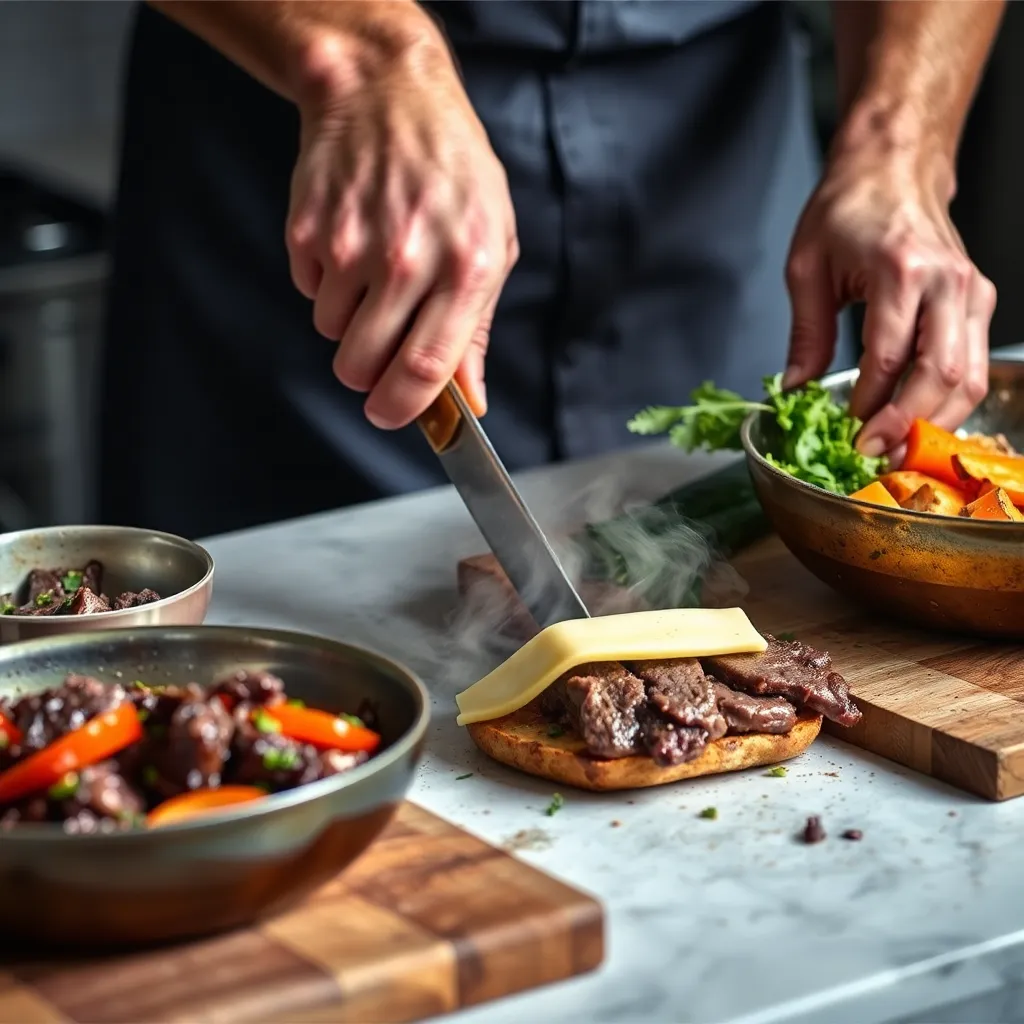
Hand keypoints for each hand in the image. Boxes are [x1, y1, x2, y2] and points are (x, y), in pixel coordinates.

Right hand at [286, 30, 517, 427]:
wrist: (387, 94)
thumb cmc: (453, 173)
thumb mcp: (492, 245)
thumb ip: (477, 331)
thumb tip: (469, 399)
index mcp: (463, 267)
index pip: (424, 368)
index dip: (403, 410)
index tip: (392, 416)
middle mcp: (406, 258)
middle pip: (363, 365)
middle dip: (368, 377)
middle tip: (379, 353)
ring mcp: (350, 244)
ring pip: (331, 333)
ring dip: (349, 323)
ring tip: (374, 275)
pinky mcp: (307, 230)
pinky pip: (309, 293)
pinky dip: (327, 287)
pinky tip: (351, 246)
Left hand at [783, 149, 995, 458]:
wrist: (894, 168)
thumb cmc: (848, 209)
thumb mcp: (808, 268)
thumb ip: (806, 334)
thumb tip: (796, 390)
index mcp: (900, 270)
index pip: (888, 357)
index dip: (868, 405)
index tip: (847, 433)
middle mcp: (946, 282)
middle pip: (939, 374)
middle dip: (906, 424)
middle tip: (874, 455)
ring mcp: (972, 293)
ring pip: (968, 377)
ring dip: (935, 423)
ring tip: (897, 451)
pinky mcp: (980, 302)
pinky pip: (974, 365)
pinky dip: (951, 403)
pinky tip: (920, 422)